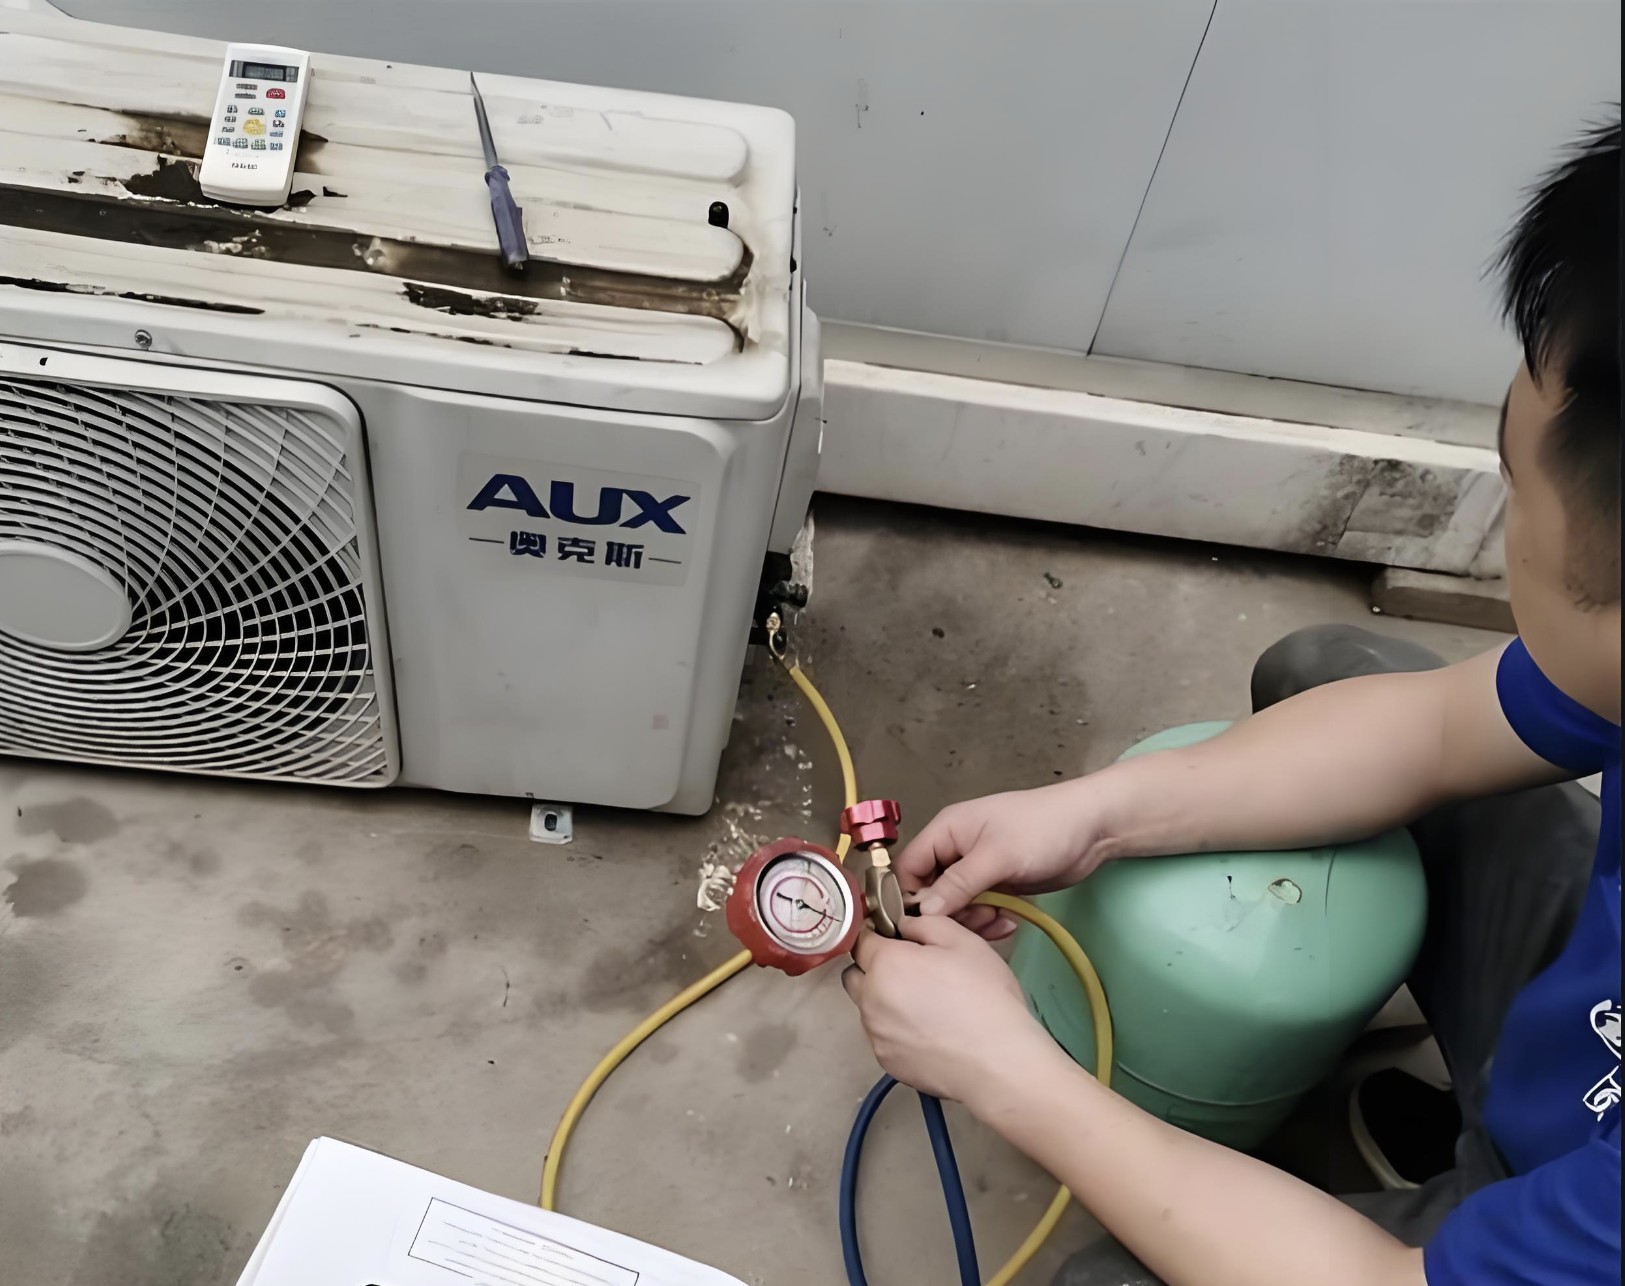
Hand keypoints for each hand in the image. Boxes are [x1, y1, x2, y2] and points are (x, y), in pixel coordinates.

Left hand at [841, 914, 1058, 1102]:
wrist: (997, 1062)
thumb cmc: (984, 997)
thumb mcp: (963, 942)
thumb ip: (924, 924)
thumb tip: (904, 927)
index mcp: (885, 963)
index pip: (861, 939)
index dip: (879, 936)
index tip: (900, 942)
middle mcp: (870, 998)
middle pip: (855, 974)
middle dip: (874, 968)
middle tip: (911, 972)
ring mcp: (876, 1033)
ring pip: (868, 1007)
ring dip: (885, 1000)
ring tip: (925, 1006)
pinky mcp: (886, 1060)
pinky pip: (882, 1036)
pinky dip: (896, 1030)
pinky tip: (928, 1033)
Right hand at [898, 780, 1110, 935]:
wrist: (1093, 829)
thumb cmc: (1042, 829)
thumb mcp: (997, 856)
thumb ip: (957, 884)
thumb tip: (922, 911)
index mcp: (946, 831)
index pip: (908, 868)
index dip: (911, 897)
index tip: (926, 925)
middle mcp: (956, 850)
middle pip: (931, 892)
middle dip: (951, 913)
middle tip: (978, 920)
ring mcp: (979, 869)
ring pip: (957, 906)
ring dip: (974, 920)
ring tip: (999, 920)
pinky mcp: (999, 884)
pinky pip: (981, 910)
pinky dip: (991, 920)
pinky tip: (1010, 922)